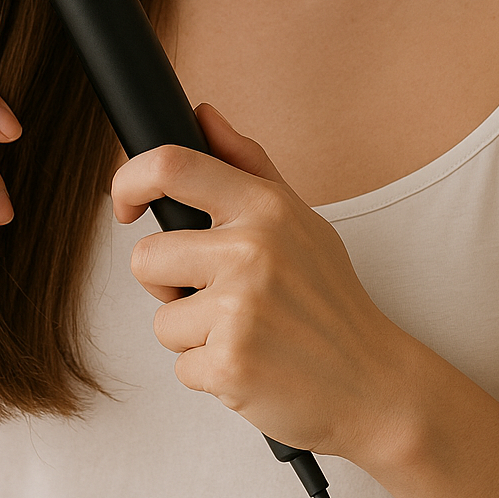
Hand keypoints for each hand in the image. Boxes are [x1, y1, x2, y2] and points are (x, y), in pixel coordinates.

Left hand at [111, 104, 412, 463]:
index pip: (173, 166)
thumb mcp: (300, 219)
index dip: (130, 180)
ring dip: (192, 335)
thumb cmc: (331, 299)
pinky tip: (253, 364)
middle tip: (213, 296)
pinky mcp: (231, 363)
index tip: (124, 205)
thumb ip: (246, 162)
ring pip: (161, 319)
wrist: (374, 383)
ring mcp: (240, 308)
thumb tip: (202, 114)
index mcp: (265, 207)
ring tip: (245, 333)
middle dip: (166, 284)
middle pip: (145, 257)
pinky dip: (210, 372)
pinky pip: (181, 366)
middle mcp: (251, 250)